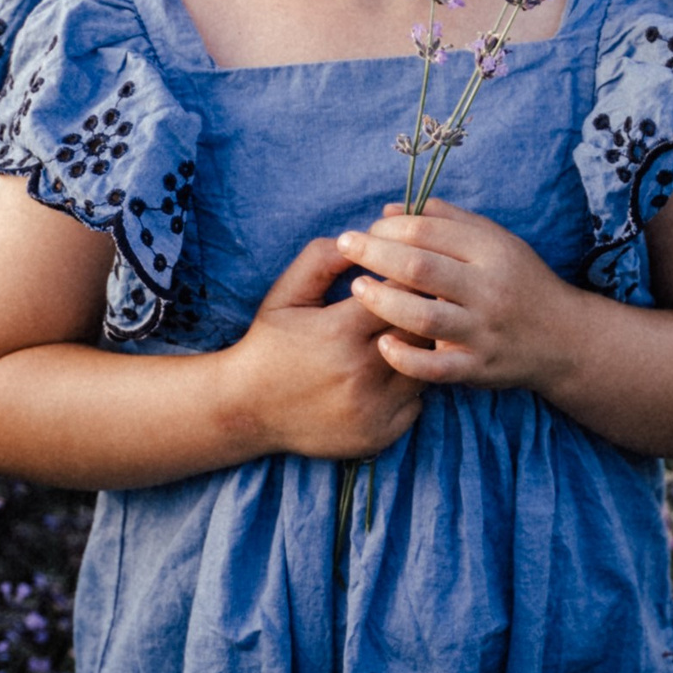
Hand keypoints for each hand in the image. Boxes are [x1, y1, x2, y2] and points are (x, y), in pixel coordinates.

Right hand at [223, 236, 423, 460]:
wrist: (247, 410)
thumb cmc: (270, 345)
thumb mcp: (285, 294)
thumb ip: (320, 259)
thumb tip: (361, 238)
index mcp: (339, 331)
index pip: (402, 294)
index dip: (407, 282)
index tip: (400, 280)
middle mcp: (360, 372)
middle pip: (421, 330)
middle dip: (421, 314)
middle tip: (415, 307)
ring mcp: (373, 408)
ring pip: (425, 368)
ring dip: (421, 352)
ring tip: (403, 340)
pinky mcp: (380, 434)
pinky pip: (418, 403)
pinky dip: (411, 388)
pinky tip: (392, 376)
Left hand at [334, 202, 584, 392]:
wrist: (565, 339)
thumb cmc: (520, 282)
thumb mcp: (494, 241)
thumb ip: (444, 222)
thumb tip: (388, 211)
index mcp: (491, 252)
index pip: (428, 232)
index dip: (389, 228)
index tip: (367, 230)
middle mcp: (488, 290)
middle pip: (420, 267)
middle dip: (374, 253)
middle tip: (345, 245)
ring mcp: (483, 332)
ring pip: (423, 316)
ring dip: (382, 300)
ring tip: (357, 288)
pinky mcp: (478, 368)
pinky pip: (435, 367)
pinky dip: (405, 358)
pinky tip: (382, 344)